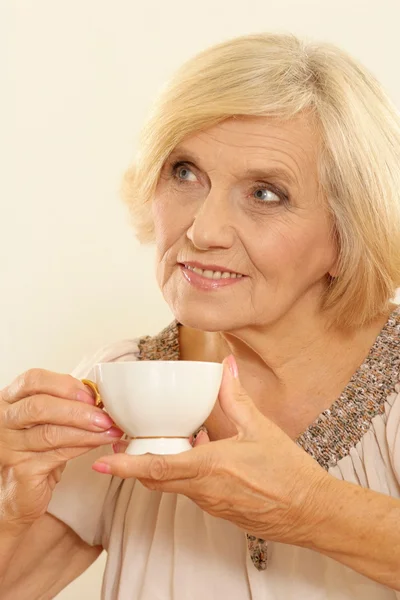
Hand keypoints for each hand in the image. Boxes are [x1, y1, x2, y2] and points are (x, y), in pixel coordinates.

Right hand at [0, 369, 123, 525]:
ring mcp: (9, 446)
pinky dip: (83, 447)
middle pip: (40, 406)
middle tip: (104, 416)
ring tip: (109, 430)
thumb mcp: (48, 420)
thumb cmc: (36, 450)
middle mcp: (3, 421)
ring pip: (51, 432)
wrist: (19, 492)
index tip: (90, 394)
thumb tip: (95, 394)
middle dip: (77, 410)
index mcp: (10, 400)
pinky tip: (97, 443)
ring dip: (87, 431)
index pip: (33, 379)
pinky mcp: (21, 470)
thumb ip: (65, 403)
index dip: (64, 384)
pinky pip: (58, 455)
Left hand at [93, 356, 328, 544]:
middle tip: (120, 447)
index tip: (103, 462)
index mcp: (210, 468)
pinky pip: (191, 491)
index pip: (157, 468)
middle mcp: (204, 490)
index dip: (126, 466)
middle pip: (156, 480)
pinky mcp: (219, 510)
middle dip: (133, 466)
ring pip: (172, 486)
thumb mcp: (260, 428)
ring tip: (157, 444)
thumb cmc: (288, 472)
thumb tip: (225, 367)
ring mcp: (211, 504)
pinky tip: (197, 453)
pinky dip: (183, 473)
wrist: (310, 511)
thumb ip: (236, 397)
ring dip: (159, 468)